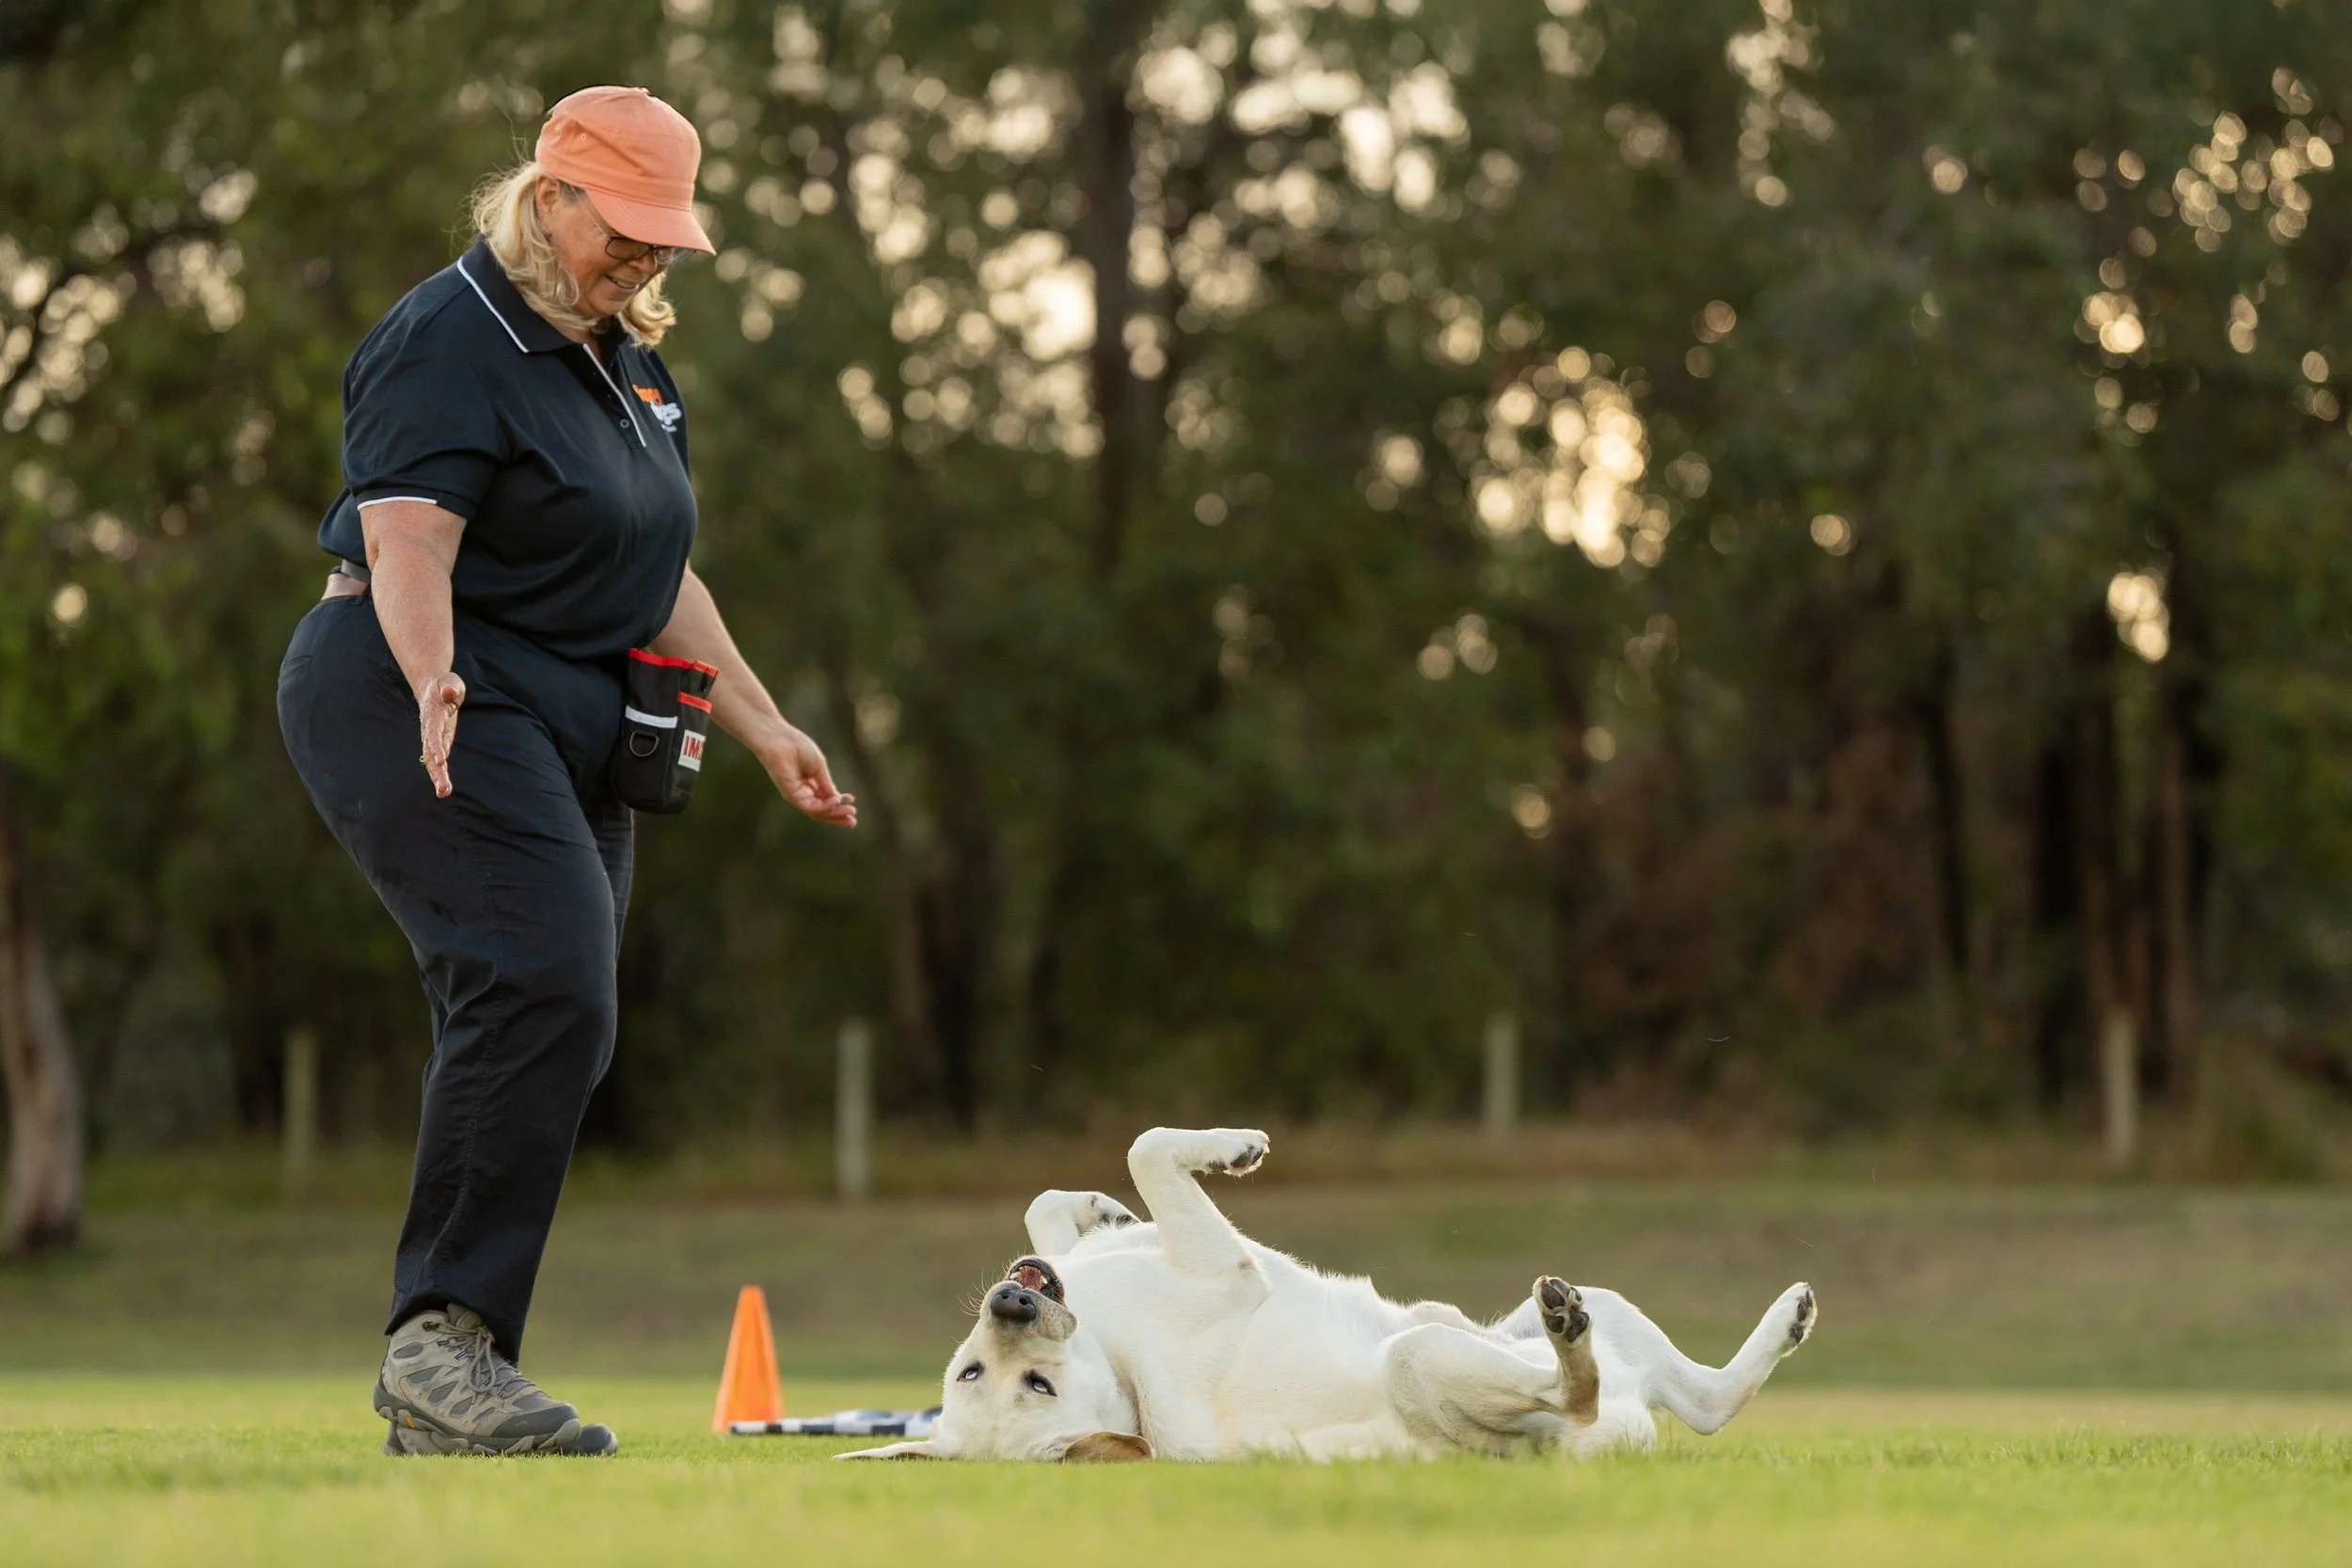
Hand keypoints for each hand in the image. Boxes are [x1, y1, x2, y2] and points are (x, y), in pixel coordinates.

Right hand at [416, 671, 465, 797]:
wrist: (434, 688)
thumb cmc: (445, 685)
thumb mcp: (450, 681)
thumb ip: (450, 687)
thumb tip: (449, 692)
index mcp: (432, 714)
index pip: (433, 731)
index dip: (435, 745)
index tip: (439, 760)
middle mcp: (429, 729)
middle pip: (430, 751)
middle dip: (436, 770)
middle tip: (443, 788)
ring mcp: (433, 738)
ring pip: (433, 760)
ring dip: (438, 776)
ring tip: (444, 792)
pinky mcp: (440, 742)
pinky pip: (439, 760)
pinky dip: (440, 773)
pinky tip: (445, 788)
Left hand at [758, 723, 856, 826]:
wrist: (780, 739)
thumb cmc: (797, 747)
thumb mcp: (819, 767)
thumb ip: (827, 785)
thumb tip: (839, 800)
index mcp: (810, 784)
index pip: (825, 800)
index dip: (839, 804)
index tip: (853, 802)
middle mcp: (803, 792)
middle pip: (821, 810)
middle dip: (838, 815)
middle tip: (853, 821)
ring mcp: (796, 794)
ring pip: (816, 812)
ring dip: (834, 813)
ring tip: (849, 812)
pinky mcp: (790, 795)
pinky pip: (808, 806)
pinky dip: (823, 806)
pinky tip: (835, 801)